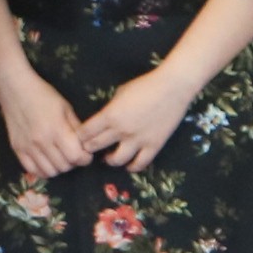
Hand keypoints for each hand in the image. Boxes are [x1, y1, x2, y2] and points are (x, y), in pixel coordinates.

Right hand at [0, 67, 97, 181]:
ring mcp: (28, 147)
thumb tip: (86, 145)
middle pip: (64, 166)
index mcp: (57, 129)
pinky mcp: (17, 149)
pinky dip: (43, 171)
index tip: (86, 153)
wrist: (15, 89)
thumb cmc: (43, 95)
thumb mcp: (66, 108)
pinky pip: (32, 170)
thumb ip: (76, 128)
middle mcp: (42, 141)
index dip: (85, 158)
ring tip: (60, 158)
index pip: (76, 156)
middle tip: (73, 154)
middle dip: (73, 163)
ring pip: (50, 172)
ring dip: (59, 168)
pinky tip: (47, 162)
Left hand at [75, 63, 202, 175]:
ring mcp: (138, 140)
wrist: (173, 87)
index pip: (85, 132)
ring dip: (108, 160)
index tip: (81, 137)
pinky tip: (128, 165)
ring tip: (107, 157)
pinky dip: (132, 167)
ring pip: (116, 160)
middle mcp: (121, 130)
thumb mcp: (120, 93)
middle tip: (90, 148)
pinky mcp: (154, 146)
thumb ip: (110, 109)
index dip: (80, 136)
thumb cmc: (145, 85)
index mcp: (110, 115)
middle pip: (95, 146)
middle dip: (89, 148)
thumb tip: (102, 120)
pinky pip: (140, 164)